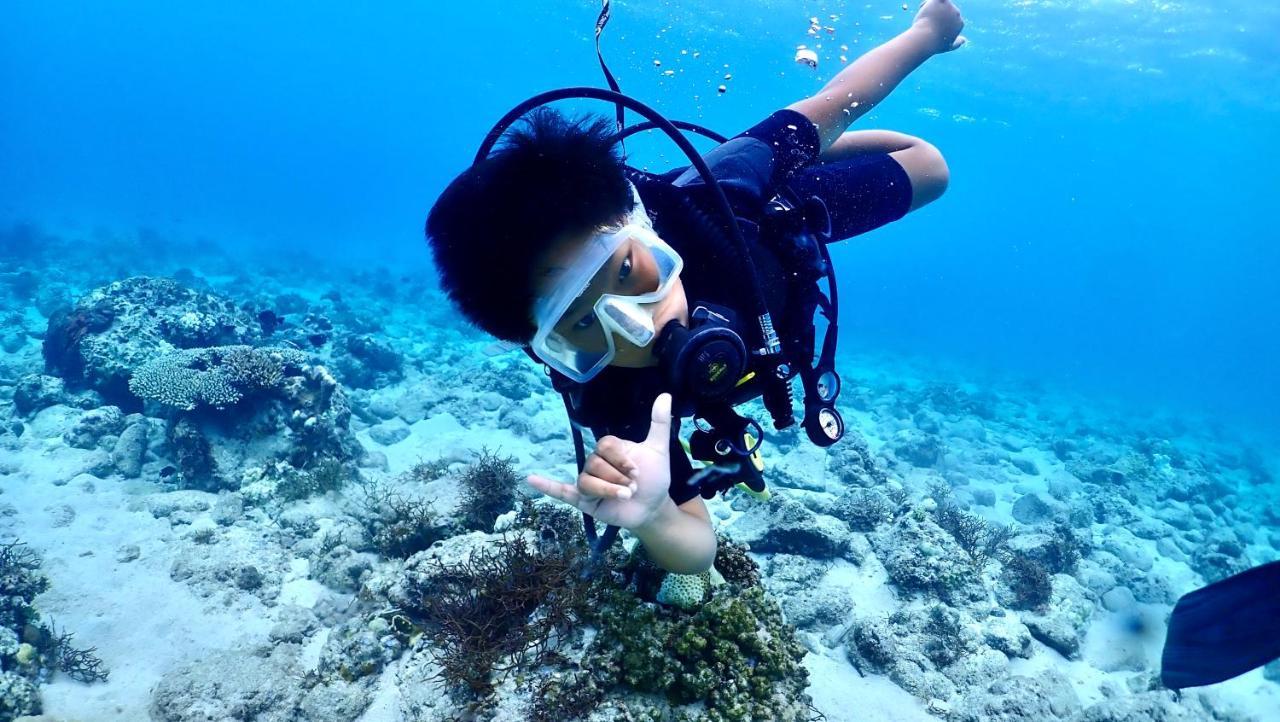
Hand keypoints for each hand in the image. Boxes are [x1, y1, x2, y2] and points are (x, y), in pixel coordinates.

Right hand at [526, 394, 673, 530]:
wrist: (653, 507)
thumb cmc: (654, 478)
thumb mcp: (658, 450)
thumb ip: (659, 423)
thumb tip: (666, 394)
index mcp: (609, 448)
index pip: (605, 446)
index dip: (622, 459)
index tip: (638, 471)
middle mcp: (595, 462)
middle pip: (596, 464)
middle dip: (618, 478)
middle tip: (632, 488)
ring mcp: (588, 481)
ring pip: (587, 480)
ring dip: (608, 490)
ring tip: (624, 496)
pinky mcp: (584, 500)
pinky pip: (561, 491)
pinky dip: (546, 486)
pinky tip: (531, 480)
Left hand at [912, 0, 965, 53]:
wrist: (926, 38)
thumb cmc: (935, 44)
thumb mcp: (948, 47)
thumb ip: (957, 43)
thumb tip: (964, 40)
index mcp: (960, 24)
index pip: (950, 18)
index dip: (940, 21)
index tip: (932, 27)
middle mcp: (957, 14)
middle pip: (946, 10)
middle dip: (936, 13)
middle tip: (925, 20)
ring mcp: (950, 7)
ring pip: (940, 3)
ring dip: (931, 6)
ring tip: (923, 15)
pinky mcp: (942, 1)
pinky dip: (932, 1)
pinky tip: (927, 4)